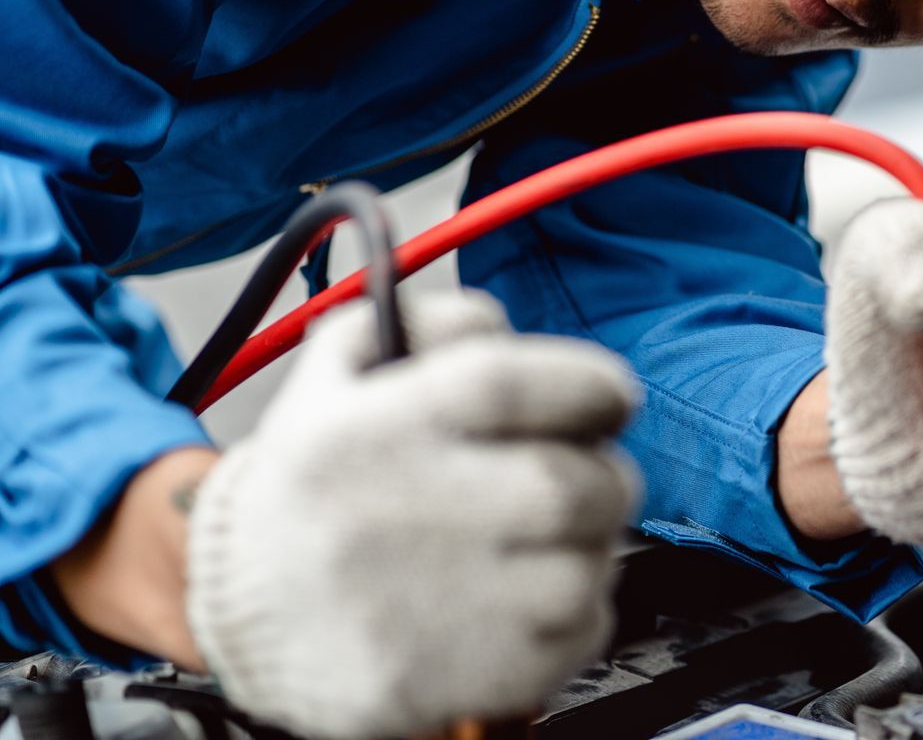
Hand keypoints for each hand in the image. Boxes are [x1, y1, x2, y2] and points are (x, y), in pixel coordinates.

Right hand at [185, 290, 638, 739]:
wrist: (237, 609)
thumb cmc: (318, 480)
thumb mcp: (341, 368)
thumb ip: (434, 321)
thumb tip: (510, 332)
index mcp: (376, 428)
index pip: (514, 385)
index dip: (591, 385)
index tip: (605, 397)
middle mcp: (398, 516)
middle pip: (569, 487)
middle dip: (604, 474)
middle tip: (583, 475)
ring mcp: (422, 609)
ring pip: (584, 569)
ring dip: (590, 546)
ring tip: (544, 540)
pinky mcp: (445, 681)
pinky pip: (573, 638)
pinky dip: (576, 612)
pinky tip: (526, 596)